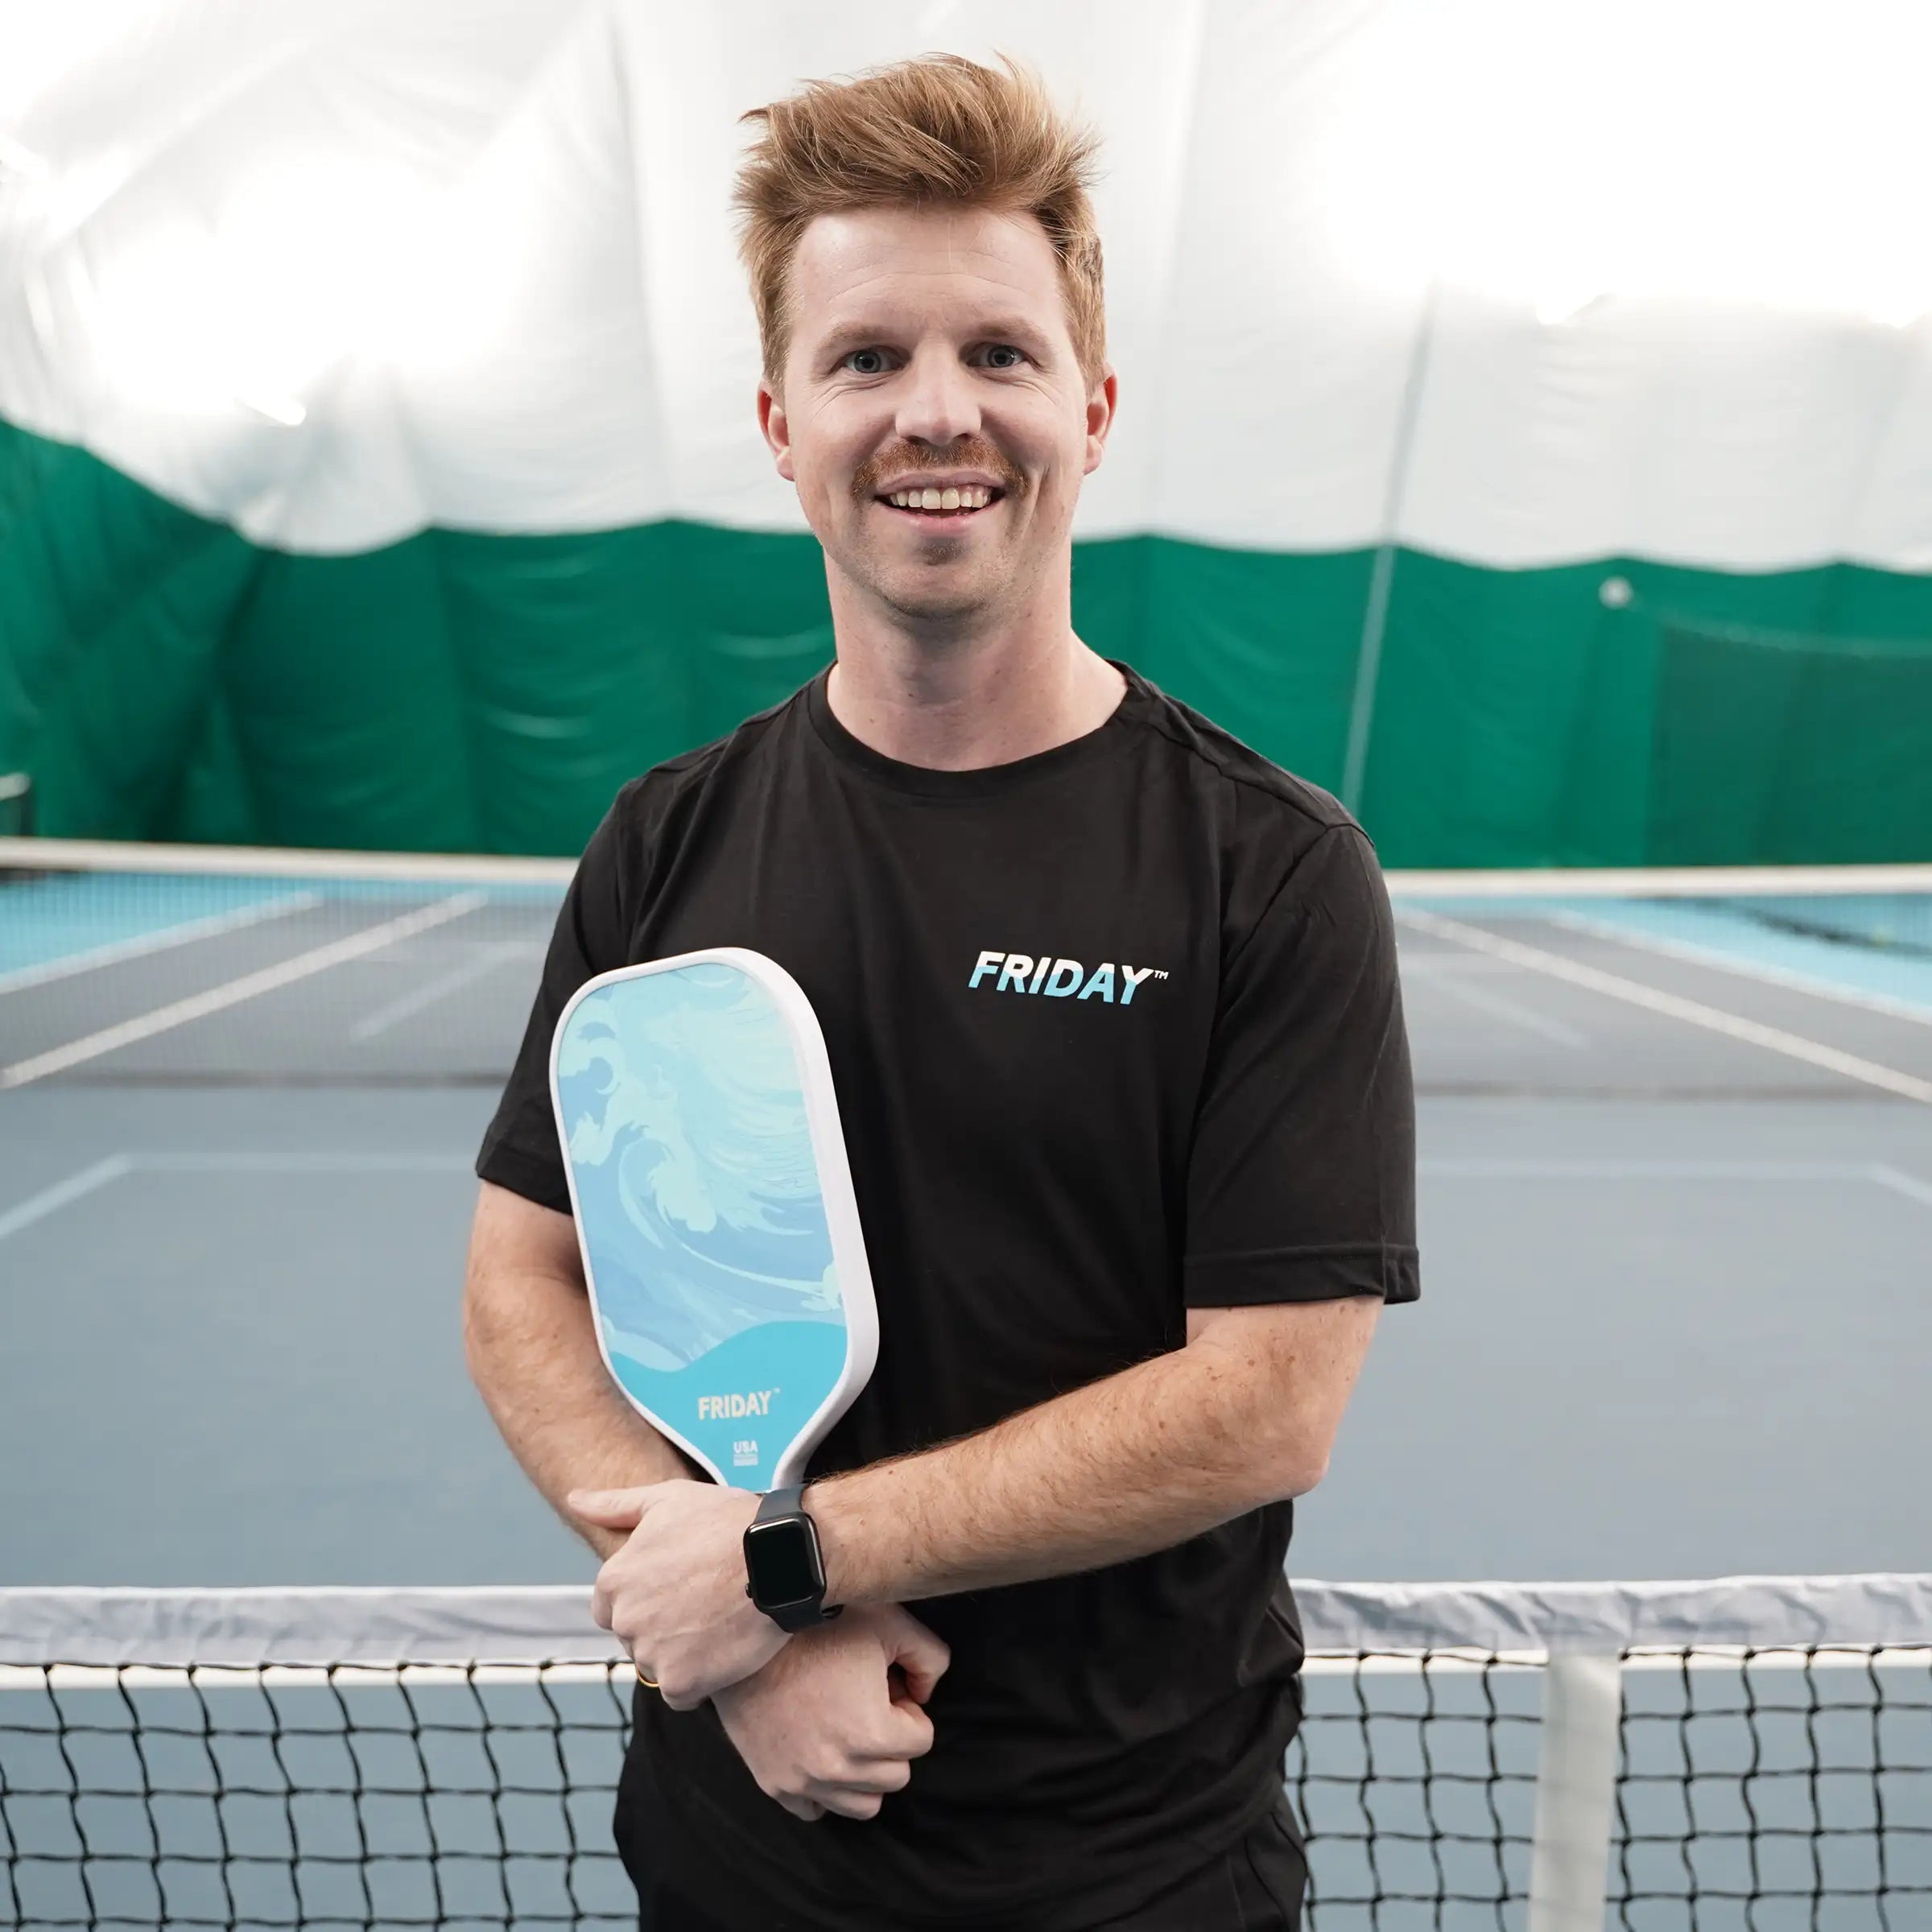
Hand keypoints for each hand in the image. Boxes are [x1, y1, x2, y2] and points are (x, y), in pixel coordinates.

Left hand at [573, 1480, 782, 1706]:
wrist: (781, 1556)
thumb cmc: (727, 1522)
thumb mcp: (669, 1500)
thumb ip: (615, 1505)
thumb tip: (574, 1498)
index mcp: (614, 1579)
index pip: (611, 1607)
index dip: (646, 1597)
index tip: (679, 1587)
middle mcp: (625, 1619)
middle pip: (635, 1636)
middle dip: (662, 1625)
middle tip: (703, 1603)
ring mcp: (651, 1654)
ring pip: (656, 1665)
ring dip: (681, 1654)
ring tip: (717, 1622)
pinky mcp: (681, 1683)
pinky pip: (681, 1694)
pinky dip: (700, 1681)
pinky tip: (723, 1650)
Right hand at [713, 1605, 949, 1821]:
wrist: (750, 1625)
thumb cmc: (823, 1621)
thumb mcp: (892, 1623)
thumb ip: (930, 1659)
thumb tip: (925, 1694)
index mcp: (872, 1734)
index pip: (922, 1740)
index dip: (908, 1708)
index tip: (886, 1686)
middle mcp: (837, 1769)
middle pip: (895, 1775)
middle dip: (891, 1742)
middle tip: (867, 1703)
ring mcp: (802, 1780)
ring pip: (862, 1804)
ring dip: (865, 1773)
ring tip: (847, 1728)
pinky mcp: (773, 1782)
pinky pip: (815, 1810)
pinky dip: (825, 1790)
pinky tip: (820, 1748)